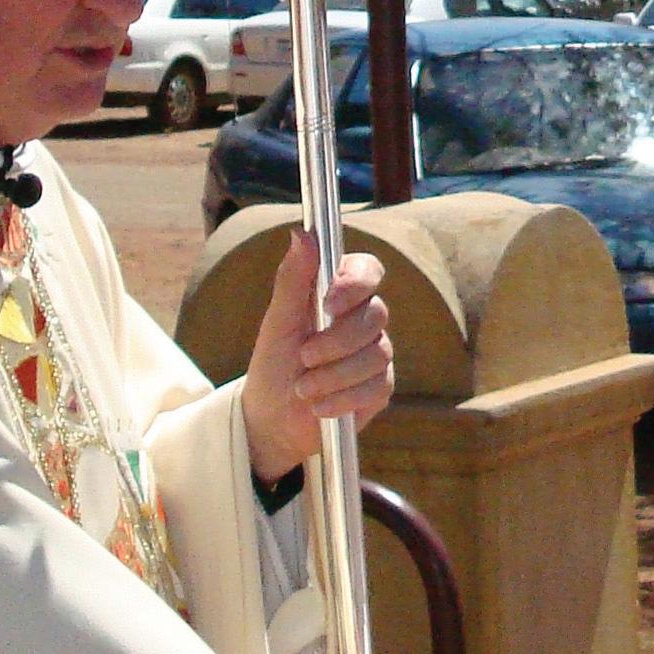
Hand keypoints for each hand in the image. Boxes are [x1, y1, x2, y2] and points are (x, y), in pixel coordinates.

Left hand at [241, 229, 391, 482]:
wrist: (273, 421)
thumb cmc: (273, 366)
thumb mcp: (277, 323)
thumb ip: (293, 280)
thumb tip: (303, 233)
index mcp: (338, 295)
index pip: (368, 270)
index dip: (356, 283)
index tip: (329, 303)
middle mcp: (363, 320)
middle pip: (376, 314)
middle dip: (337, 340)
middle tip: (304, 357)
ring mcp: (376, 353)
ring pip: (377, 354)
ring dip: (334, 374)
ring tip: (303, 389)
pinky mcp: (380, 387)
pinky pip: (378, 386)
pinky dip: (343, 398)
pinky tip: (320, 406)